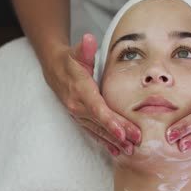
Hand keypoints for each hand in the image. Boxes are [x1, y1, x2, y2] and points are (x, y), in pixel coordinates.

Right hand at [42, 33, 140, 155]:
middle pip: (101, 122)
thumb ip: (84, 48)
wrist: (54, 70)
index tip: (121, 131)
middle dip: (118, 133)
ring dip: (113, 142)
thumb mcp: (76, 52)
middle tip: (136, 141)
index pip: (96, 107)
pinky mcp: (80, 119)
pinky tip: (116, 152)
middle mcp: (77, 105)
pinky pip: (93, 133)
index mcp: (80, 89)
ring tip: (130, 150)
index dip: (109, 121)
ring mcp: (78, 114)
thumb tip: (88, 39)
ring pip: (97, 130)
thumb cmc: (70, 60)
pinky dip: (104, 142)